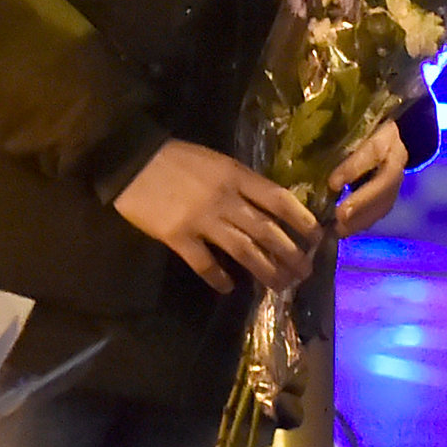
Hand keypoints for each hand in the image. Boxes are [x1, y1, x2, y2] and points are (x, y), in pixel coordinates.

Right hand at [114, 140, 320, 294]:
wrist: (131, 161)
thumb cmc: (176, 159)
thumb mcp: (217, 161)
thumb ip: (242, 183)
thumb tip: (270, 207)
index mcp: (236, 176)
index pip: (279, 200)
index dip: (301, 220)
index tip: (316, 236)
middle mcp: (225, 199)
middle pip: (267, 231)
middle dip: (291, 254)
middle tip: (305, 272)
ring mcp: (202, 220)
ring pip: (244, 250)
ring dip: (266, 270)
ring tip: (280, 285)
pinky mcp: (178, 237)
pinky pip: (204, 263)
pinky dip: (218, 277)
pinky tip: (229, 287)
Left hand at [330, 124, 410, 236]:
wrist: (386, 131)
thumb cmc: (357, 124)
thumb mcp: (346, 122)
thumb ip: (330, 132)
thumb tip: (301, 142)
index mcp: (385, 133)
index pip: (372, 151)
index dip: (354, 168)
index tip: (333, 184)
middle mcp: (396, 156)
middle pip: (385, 182)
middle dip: (362, 201)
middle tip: (339, 216)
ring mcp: (398, 176)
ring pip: (386, 200)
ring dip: (362, 218)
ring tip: (338, 229)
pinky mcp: (392, 192)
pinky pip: (381, 211)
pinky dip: (362, 222)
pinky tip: (343, 230)